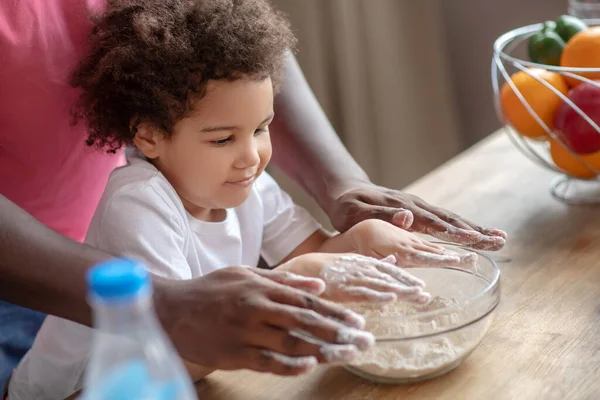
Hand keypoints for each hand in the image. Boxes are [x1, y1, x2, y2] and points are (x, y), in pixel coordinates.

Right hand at [155, 266, 374, 375]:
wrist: (171, 310)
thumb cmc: (210, 290)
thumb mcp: (245, 274)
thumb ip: (282, 280)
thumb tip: (318, 285)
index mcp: (261, 288)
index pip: (306, 301)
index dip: (334, 312)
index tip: (357, 321)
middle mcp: (257, 309)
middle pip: (305, 322)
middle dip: (338, 332)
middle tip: (364, 341)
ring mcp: (245, 333)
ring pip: (291, 344)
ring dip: (323, 351)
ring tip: (346, 355)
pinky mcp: (234, 354)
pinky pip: (267, 362)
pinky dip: (289, 365)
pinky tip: (310, 367)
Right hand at [280, 253, 430, 303]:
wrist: (302, 268)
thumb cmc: (327, 268)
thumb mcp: (353, 262)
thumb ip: (373, 263)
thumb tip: (394, 261)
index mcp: (365, 262)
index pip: (390, 271)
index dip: (405, 278)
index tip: (421, 287)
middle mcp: (361, 269)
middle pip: (389, 278)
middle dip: (408, 286)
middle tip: (425, 295)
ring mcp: (352, 278)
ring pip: (380, 285)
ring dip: (399, 290)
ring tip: (417, 296)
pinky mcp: (342, 288)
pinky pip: (362, 293)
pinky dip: (377, 296)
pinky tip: (390, 299)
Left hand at [326, 181, 506, 250]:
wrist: (346, 191)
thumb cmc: (346, 207)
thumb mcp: (355, 213)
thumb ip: (381, 214)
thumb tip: (409, 217)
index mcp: (403, 208)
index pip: (433, 223)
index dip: (454, 232)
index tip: (476, 240)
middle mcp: (415, 206)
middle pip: (450, 220)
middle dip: (476, 232)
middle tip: (501, 242)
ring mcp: (419, 207)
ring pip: (451, 219)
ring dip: (475, 230)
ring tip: (500, 239)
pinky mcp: (419, 211)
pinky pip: (444, 220)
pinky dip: (463, 227)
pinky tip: (477, 234)